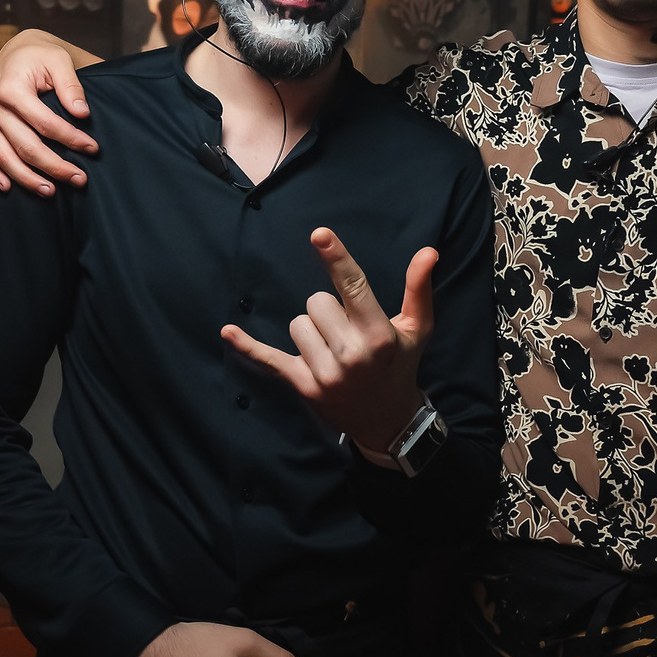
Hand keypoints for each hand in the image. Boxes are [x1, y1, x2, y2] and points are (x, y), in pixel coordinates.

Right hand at [0, 28, 99, 193]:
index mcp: (11, 89)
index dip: (70, 138)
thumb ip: (71, 85)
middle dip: (54, 166)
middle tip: (81, 180)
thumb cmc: (40, 56)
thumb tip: (82, 113)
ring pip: (5, 158)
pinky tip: (9, 188)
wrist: (16, 53)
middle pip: (26, 146)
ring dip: (28, 179)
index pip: (44, 123)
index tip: (93, 148)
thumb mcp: (59, 60)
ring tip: (52, 193)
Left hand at [221, 228, 435, 454]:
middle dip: (329, 310)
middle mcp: (350, 354)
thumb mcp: (418, 329)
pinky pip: (268, 358)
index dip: (336, 258)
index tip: (319, 234)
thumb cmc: (401, 365)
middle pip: (317, 302)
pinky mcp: (303, 385)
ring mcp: (324, 373)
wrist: (389, 422)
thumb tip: (428, 252)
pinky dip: (248, 346)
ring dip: (312, 330)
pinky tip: (228, 331)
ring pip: (298, 324)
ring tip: (334, 350)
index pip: (354, 287)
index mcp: (378, 335)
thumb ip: (418, 289)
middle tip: (347, 331)